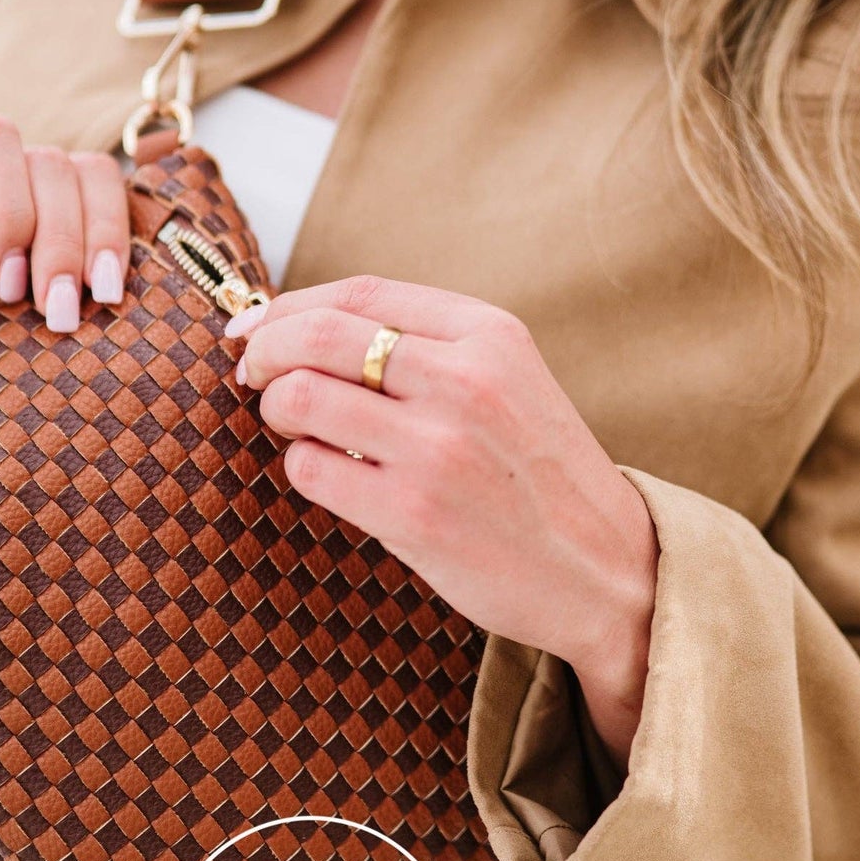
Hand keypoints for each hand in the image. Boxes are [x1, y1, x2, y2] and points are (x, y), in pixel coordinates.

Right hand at [0, 115, 131, 490]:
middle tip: (60, 310)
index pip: (95, 169)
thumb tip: (156, 290)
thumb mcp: (48, 322)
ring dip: (17, 221)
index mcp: (39, 198)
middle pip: (52, 157)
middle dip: (69, 237)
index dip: (112, 223)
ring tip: (12, 294)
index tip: (110, 293)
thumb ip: (89, 289)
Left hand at [228, 274, 658, 768]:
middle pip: (317, 336)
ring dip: (277, 412)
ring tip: (295, 430)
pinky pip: (311, 470)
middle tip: (253, 375)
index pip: (360, 292)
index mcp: (489, 335)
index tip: (253, 326)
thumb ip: (425, 344)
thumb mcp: (507, 378)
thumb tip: (300, 322)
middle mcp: (464, 381)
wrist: (605, 568)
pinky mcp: (413, 515)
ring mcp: (438, 449)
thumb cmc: (537, 472)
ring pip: (301, 398)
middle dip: (265, 351)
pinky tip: (332, 476)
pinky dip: (304, 468)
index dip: (289, 305)